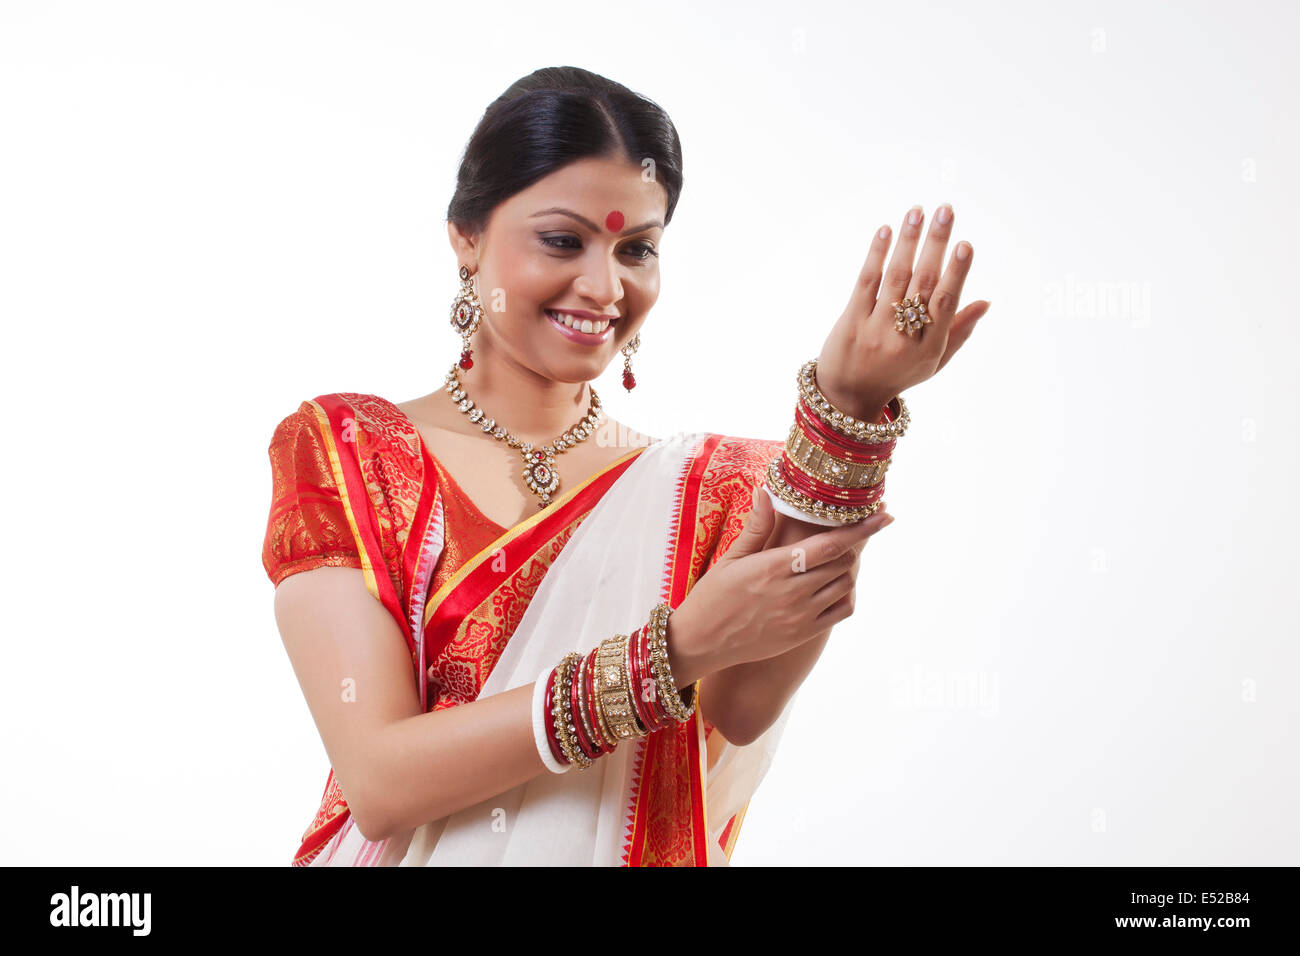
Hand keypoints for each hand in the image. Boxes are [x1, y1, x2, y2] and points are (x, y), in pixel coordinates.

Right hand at [669, 488, 894, 673]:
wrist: (701, 642)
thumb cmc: (712, 595)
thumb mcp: (731, 557)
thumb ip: (757, 526)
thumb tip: (768, 491)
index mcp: (774, 567)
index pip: (831, 543)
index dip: (862, 528)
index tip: (885, 515)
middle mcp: (792, 592)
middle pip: (843, 561)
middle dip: (846, 546)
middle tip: (839, 537)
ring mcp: (800, 616)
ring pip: (844, 584)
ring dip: (844, 569)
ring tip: (828, 561)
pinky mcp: (803, 634)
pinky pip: (841, 611)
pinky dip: (844, 595)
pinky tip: (830, 587)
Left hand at [815, 203, 990, 419]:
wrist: (847, 395)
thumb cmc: (897, 374)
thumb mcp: (932, 361)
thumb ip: (958, 331)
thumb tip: (985, 301)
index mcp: (929, 347)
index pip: (946, 303)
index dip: (956, 273)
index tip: (965, 244)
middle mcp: (903, 338)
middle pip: (923, 283)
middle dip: (935, 244)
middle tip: (945, 210)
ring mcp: (875, 328)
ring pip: (896, 277)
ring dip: (908, 241)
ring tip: (918, 211)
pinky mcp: (851, 321)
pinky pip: (866, 282)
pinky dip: (877, 254)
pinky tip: (886, 231)